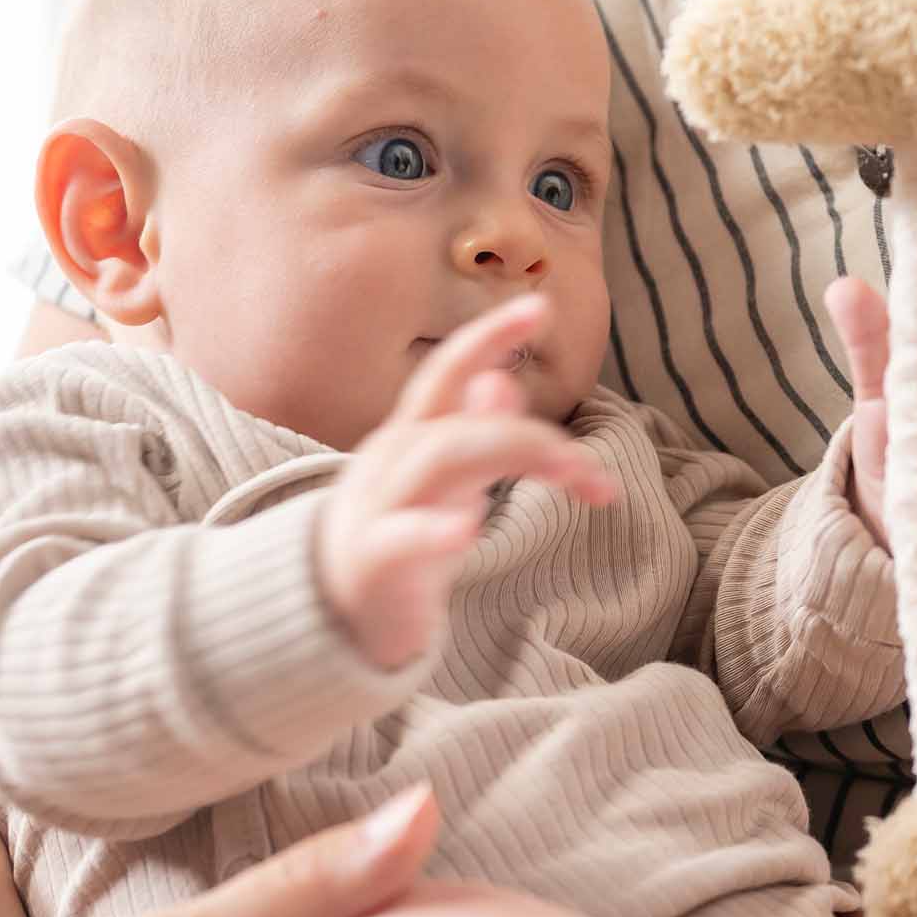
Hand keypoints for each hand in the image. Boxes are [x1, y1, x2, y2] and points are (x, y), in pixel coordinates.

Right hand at [319, 294, 616, 668]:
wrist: (325, 611)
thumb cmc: (400, 535)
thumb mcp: (440, 478)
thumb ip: (472, 430)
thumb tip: (503, 381)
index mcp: (411, 435)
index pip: (447, 371)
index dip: (489, 336)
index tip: (541, 305)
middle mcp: (393, 459)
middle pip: (459, 423)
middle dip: (532, 435)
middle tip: (591, 470)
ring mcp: (380, 507)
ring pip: (439, 462)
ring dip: (512, 456)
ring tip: (571, 473)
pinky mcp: (375, 561)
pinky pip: (402, 539)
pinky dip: (435, 531)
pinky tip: (468, 529)